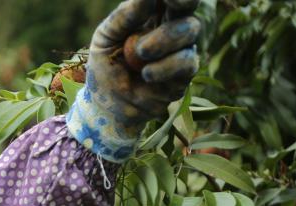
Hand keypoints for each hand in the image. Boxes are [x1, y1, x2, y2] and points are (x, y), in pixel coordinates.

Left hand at [67, 0, 201, 161]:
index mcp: (153, 13)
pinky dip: (166, 67)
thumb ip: (124, 16)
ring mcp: (181, 50)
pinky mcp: (184, 75)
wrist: (107, 104)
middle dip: (181, 2)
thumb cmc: (105, 64)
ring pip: (189, 31)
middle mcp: (172, 27)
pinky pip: (186, 63)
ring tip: (140, 53)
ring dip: (165, 40)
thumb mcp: (106, 37)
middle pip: (187, 8)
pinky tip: (147, 74)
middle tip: (167, 3)